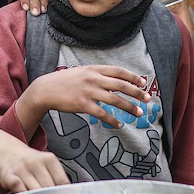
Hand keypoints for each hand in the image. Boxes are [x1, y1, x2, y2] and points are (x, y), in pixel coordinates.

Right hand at [0, 123, 68, 191]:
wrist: (7, 152)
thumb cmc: (30, 163)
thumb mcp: (47, 164)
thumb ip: (57, 178)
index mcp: (49, 160)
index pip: (62, 182)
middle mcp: (35, 163)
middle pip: (49, 189)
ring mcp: (22, 169)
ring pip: (35, 191)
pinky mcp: (9, 176)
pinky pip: (19, 190)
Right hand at [21, 65, 148, 131]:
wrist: (45, 89)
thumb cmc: (64, 82)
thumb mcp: (81, 72)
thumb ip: (96, 75)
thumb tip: (114, 80)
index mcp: (93, 69)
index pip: (118, 71)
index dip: (133, 77)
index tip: (143, 83)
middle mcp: (93, 78)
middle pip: (121, 85)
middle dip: (137, 92)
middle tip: (148, 99)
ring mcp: (88, 91)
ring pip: (115, 100)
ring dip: (129, 107)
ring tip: (139, 113)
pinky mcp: (83, 104)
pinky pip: (102, 113)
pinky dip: (112, 120)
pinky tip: (119, 124)